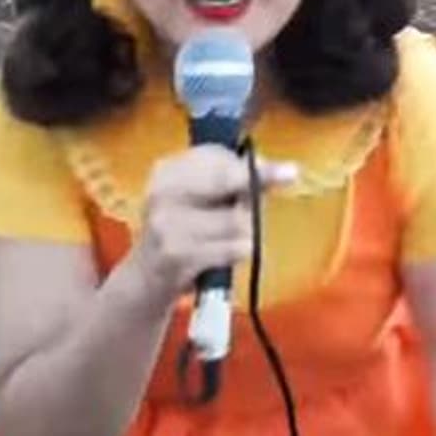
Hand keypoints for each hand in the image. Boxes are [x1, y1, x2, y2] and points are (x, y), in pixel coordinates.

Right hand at [133, 145, 297, 297]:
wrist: (147, 280)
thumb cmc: (183, 232)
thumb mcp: (197, 198)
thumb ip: (234, 180)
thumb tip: (282, 171)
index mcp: (167, 171)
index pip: (218, 156)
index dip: (253, 165)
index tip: (288, 172)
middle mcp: (162, 192)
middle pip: (229, 179)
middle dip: (252, 192)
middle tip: (259, 206)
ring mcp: (167, 225)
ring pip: (237, 219)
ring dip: (246, 230)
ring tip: (231, 238)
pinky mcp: (179, 256)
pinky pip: (233, 248)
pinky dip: (239, 252)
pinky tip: (227, 256)